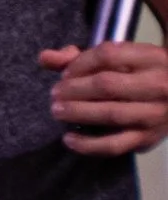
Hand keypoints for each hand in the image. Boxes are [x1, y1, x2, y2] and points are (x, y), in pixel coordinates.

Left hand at [41, 39, 167, 154]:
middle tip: (55, 93)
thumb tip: (45, 58)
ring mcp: (155, 114)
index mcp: (152, 57)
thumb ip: (80, 56)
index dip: (79, 63)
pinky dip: (88, 144)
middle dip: (74, 89)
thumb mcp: (120, 58)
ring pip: (111, 114)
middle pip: (107, 85)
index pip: (108, 54)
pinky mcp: (147, 138)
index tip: (65, 72)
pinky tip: (69, 139)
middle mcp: (158, 85)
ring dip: (78, 112)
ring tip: (57, 110)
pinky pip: (115, 145)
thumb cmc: (139, 74)